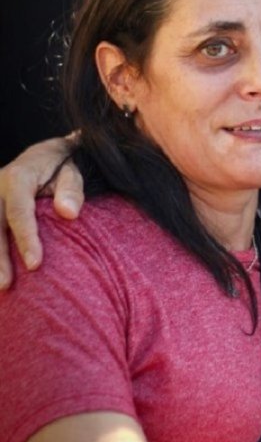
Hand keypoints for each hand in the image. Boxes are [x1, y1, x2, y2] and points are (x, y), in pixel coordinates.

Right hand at [0, 136, 80, 287]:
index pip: (19, 211)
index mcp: (19, 176)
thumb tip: (69, 213)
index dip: (26, 238)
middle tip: (6, 284)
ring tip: (1, 286)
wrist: (47, 154)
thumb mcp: (72, 171)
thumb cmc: (63, 166)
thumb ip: (72, 189)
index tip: (35, 264)